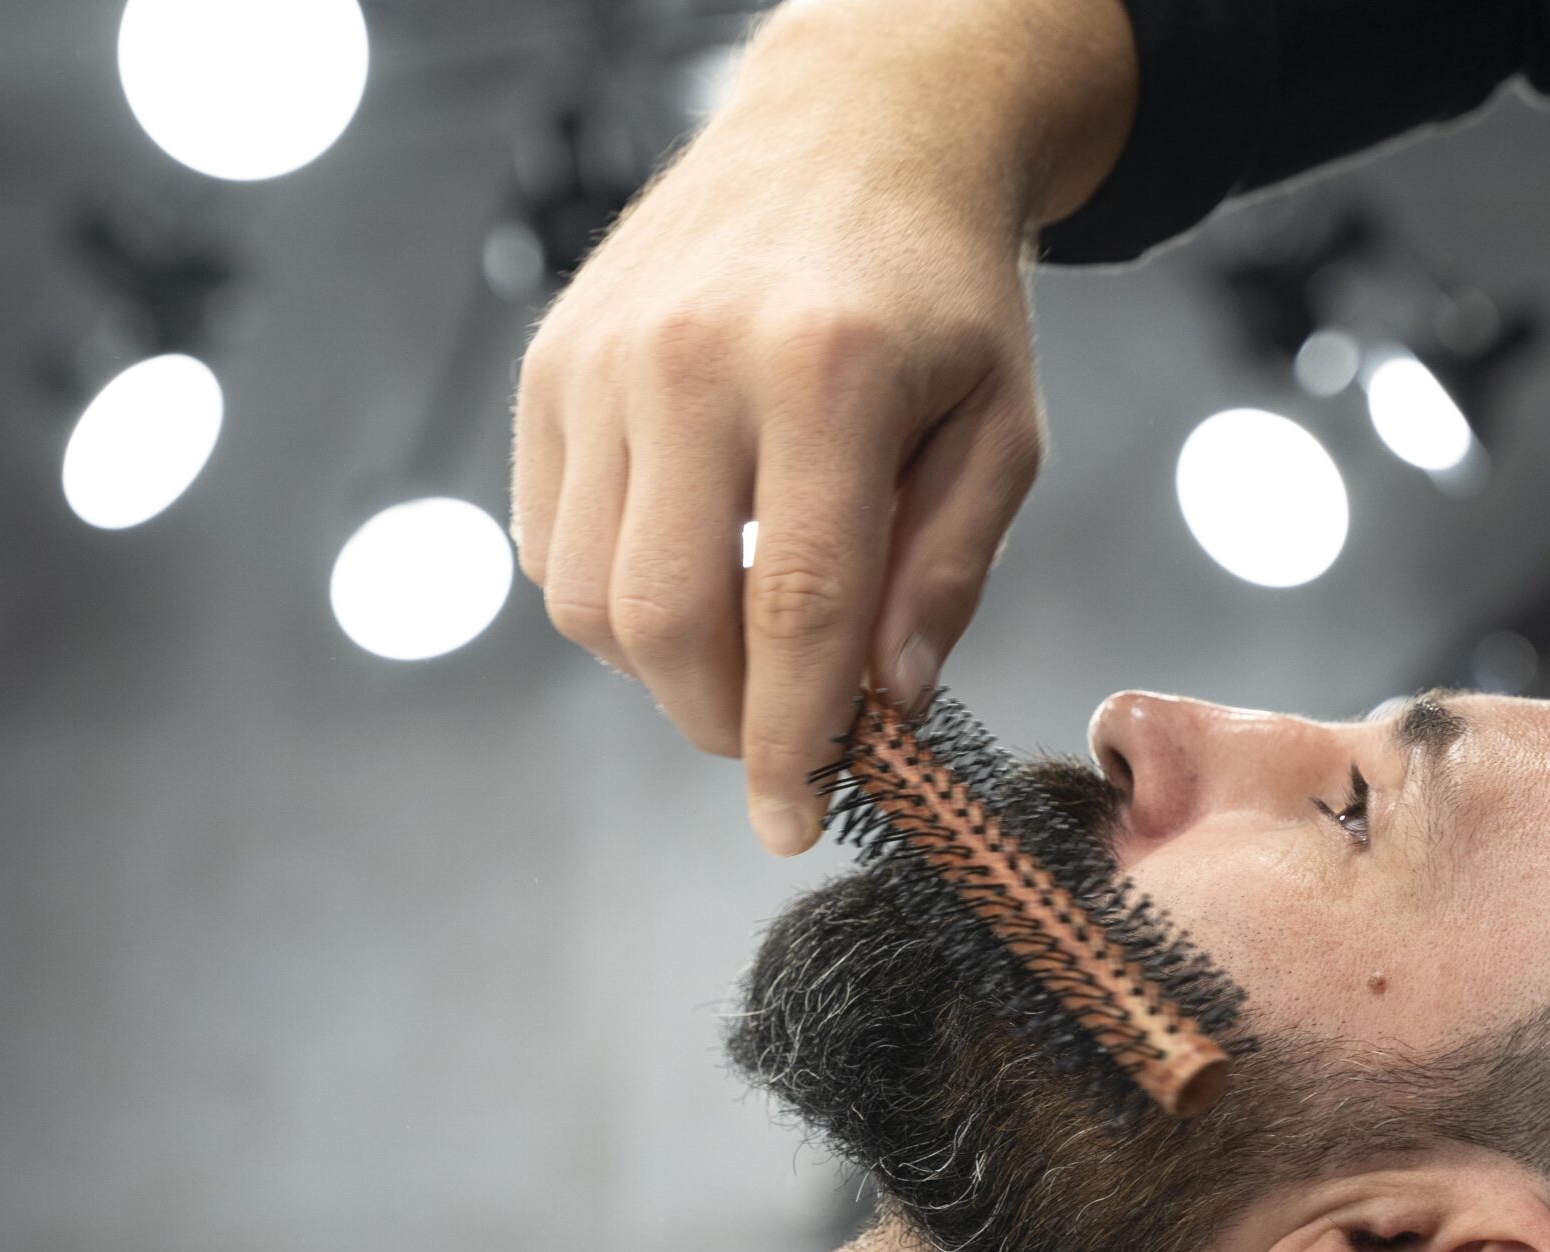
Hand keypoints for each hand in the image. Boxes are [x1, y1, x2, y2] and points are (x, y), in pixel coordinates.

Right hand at [511, 0, 1133, 854]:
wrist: (851, 129)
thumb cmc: (940, 294)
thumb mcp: (1000, 430)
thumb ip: (942, 576)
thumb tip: (878, 713)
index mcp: (828, 374)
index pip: (793, 612)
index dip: (793, 744)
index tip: (794, 822)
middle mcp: (692, 359)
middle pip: (665, 622)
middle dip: (719, 721)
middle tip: (775, 736)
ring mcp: (603, 358)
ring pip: (591, 600)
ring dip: (664, 666)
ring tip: (742, 635)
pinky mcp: (549, 365)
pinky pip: (552, 544)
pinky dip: (612, 595)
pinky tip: (689, 558)